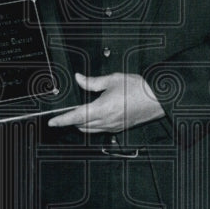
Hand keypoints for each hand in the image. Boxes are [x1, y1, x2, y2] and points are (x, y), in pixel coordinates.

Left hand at [47, 72, 163, 132]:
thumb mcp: (113, 79)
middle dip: (70, 121)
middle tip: (65, 113)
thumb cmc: (139, 88)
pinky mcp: (119, 128)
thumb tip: (79, 79)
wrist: (157, 98)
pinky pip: (100, 130)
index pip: (75, 117)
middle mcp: (106, 121)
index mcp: (102, 108)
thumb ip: (92, 82)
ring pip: (90, 130)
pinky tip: (96, 115)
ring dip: (82, 123)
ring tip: (79, 113)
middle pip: (80, 125)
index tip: (52, 122)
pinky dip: (93, 124)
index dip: (61, 120)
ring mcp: (113, 127)